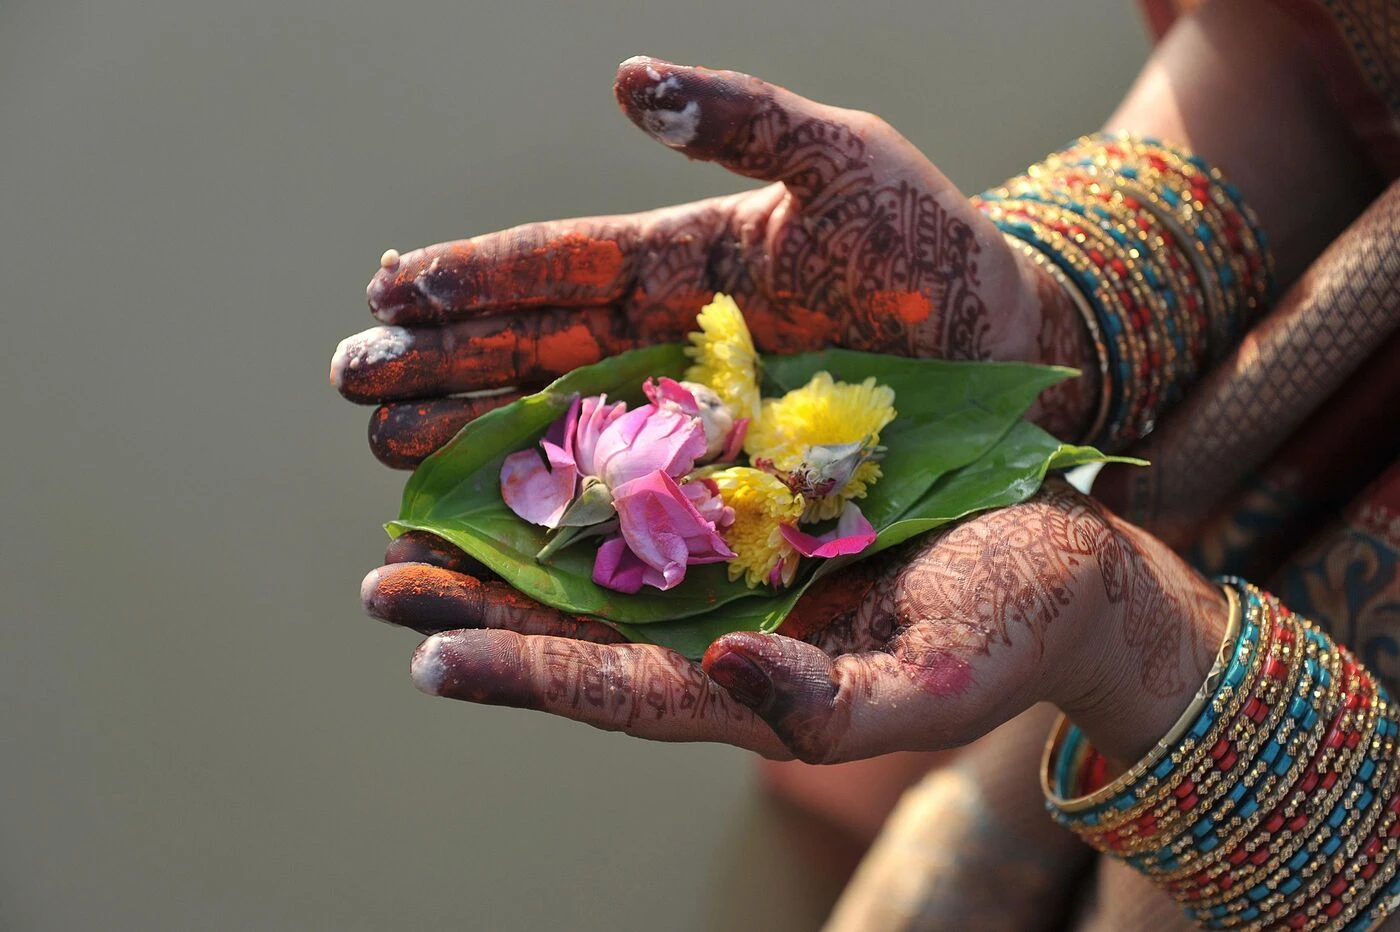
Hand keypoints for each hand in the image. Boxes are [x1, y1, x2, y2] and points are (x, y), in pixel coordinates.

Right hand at [331, 56, 1095, 467]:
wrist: (1005, 352)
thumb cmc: (930, 251)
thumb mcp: (846, 163)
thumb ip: (746, 122)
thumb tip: (629, 81)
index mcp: (678, 262)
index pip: (556, 266)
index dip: (475, 273)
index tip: (390, 283)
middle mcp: (661, 343)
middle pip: (529, 353)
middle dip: (439, 364)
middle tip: (352, 380)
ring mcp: (684, 420)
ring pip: (554, 428)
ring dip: (470, 438)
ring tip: (387, 449)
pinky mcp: (717, 487)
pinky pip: (618, 500)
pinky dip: (550, 513)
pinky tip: (485, 528)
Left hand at [362, 482, 1226, 763]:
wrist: (1060, 562)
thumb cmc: (1007, 632)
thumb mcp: (933, 681)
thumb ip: (831, 702)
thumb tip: (726, 669)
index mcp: (752, 687)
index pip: (616, 692)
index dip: (525, 676)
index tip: (430, 658)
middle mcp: (722, 631)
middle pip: (577, 631)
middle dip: (480, 609)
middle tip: (383, 579)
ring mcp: (734, 568)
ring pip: (600, 561)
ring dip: (512, 539)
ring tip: (414, 512)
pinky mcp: (754, 507)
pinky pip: (654, 493)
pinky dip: (588, 474)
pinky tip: (531, 442)